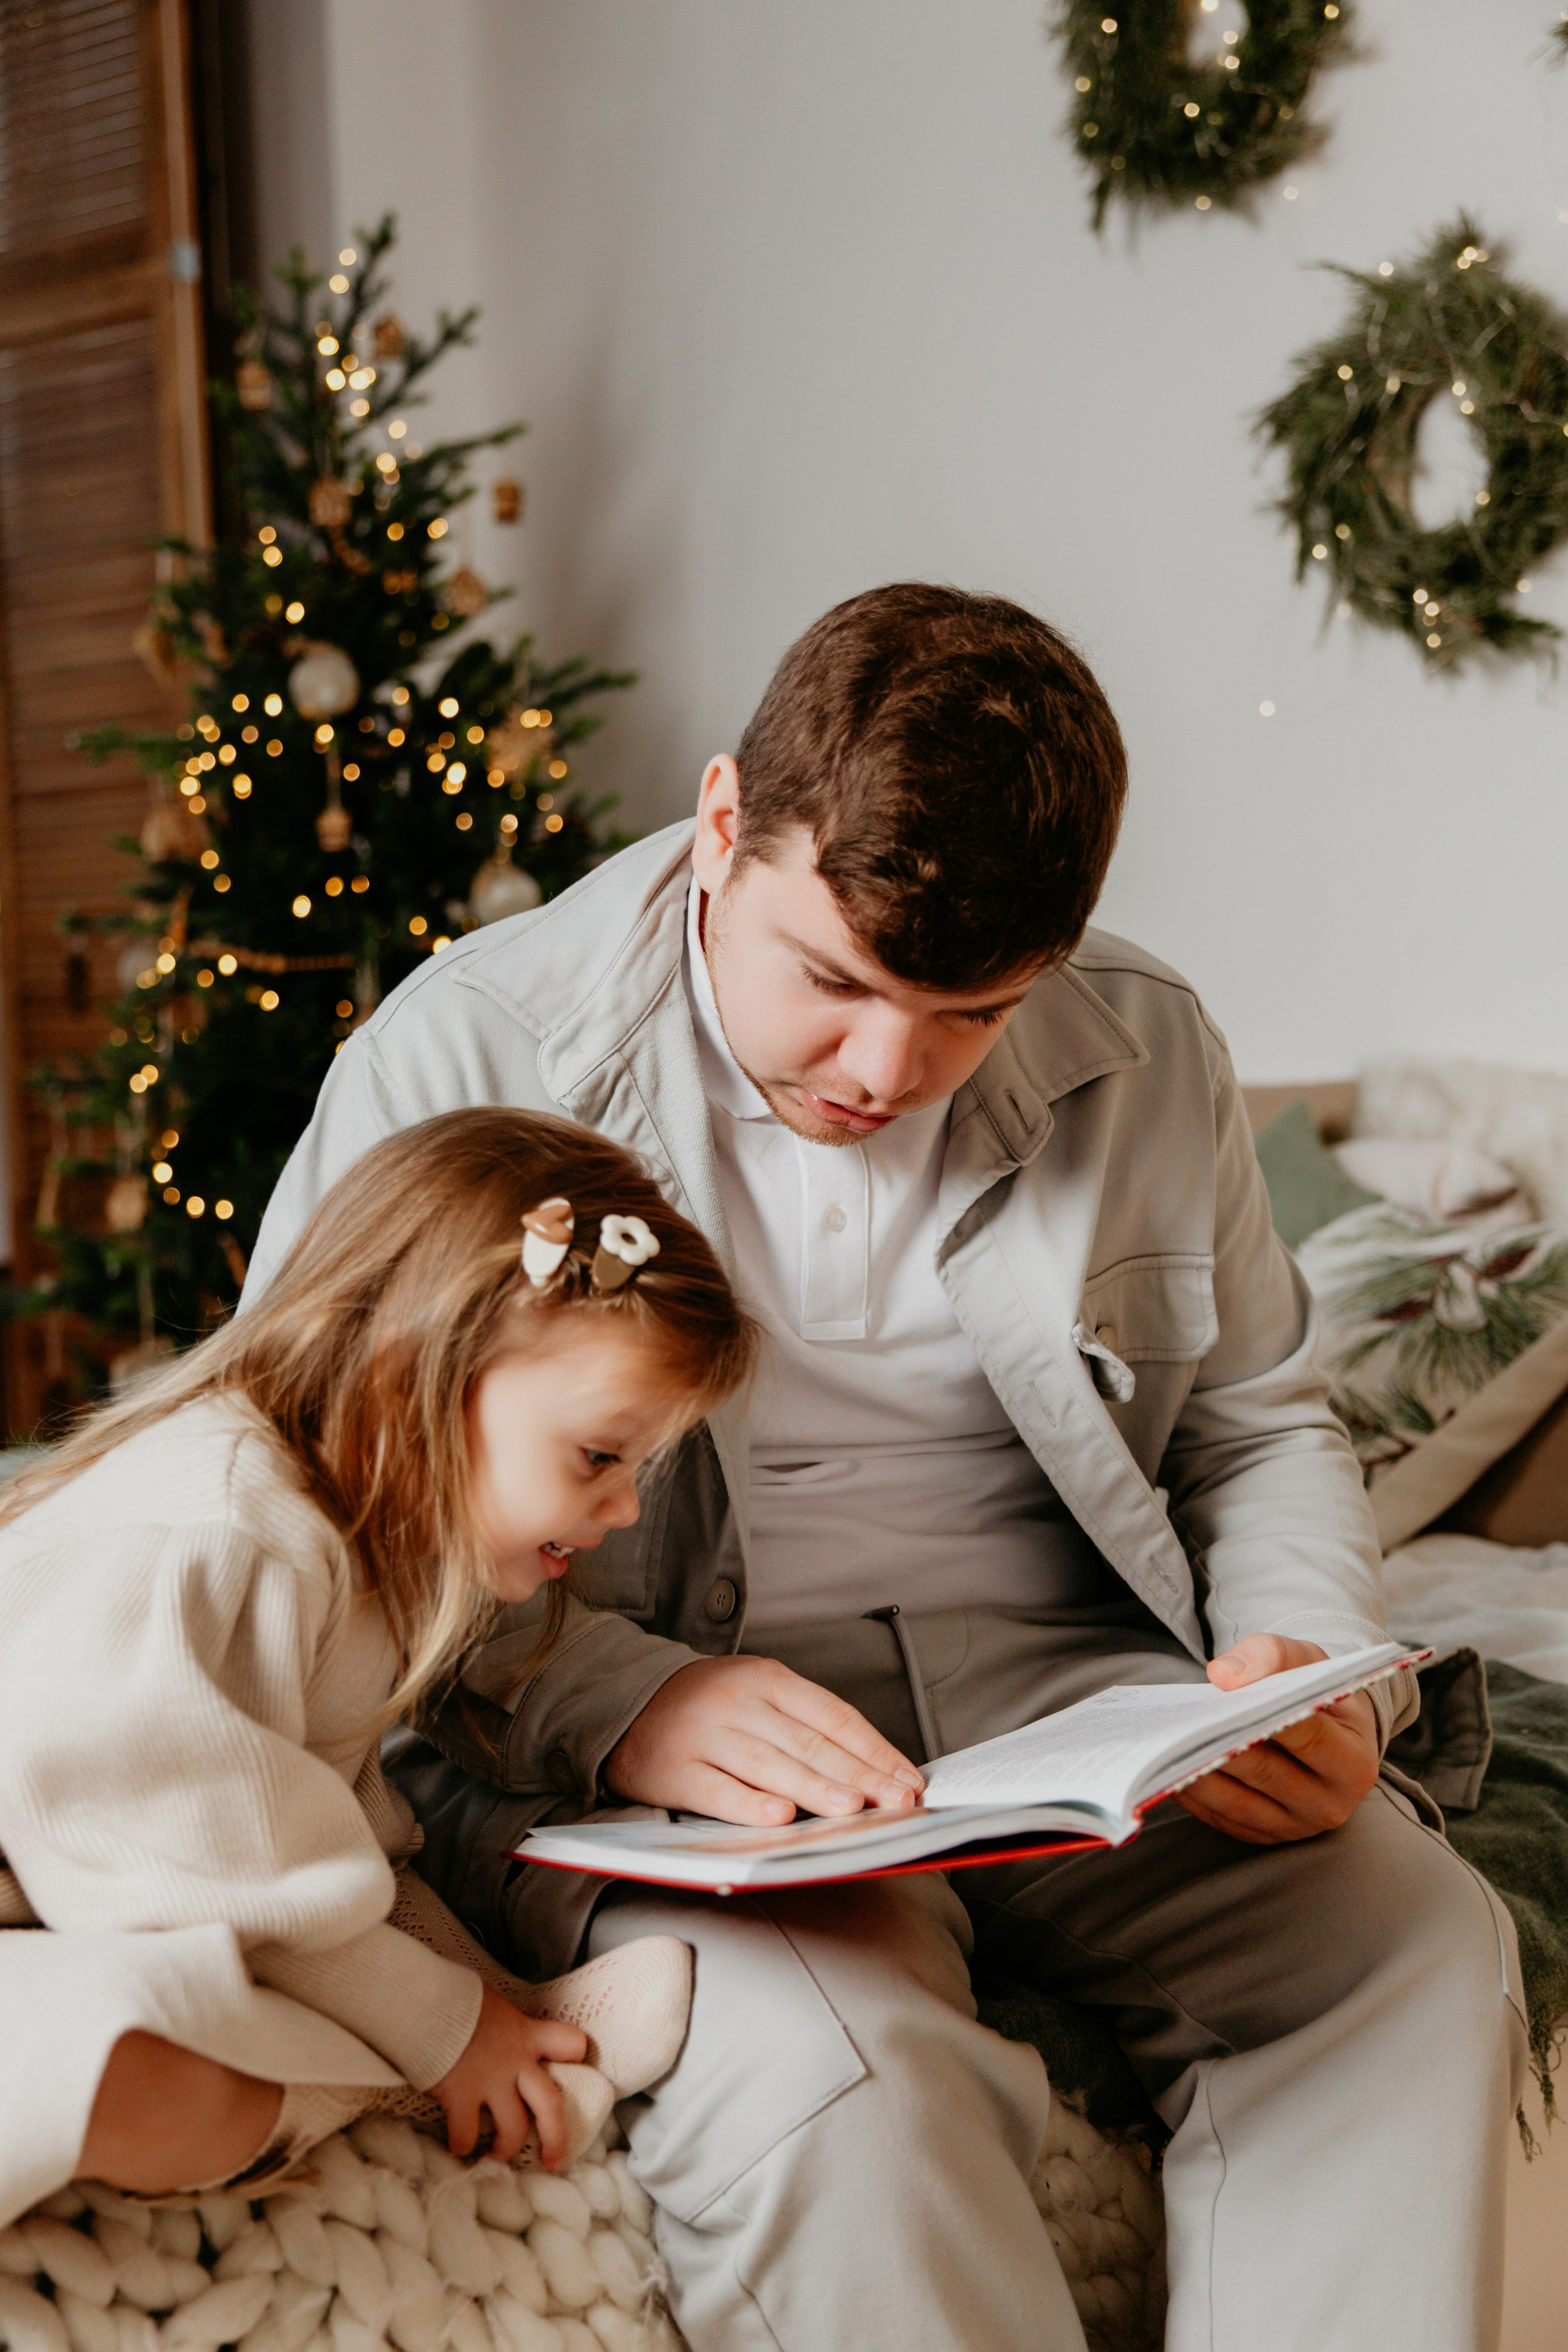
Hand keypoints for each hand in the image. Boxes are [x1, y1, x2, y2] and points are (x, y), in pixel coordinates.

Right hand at [432, 1983, 587, 2164]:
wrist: (425, 2001)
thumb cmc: (456, 1999)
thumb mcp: (492, 2007)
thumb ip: (502, 2028)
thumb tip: (492, 2034)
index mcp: (526, 2034)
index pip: (570, 2042)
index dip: (573, 2055)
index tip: (569, 2067)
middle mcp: (515, 2062)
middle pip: (550, 2105)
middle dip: (555, 2137)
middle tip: (554, 2160)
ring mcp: (490, 2081)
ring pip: (513, 2129)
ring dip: (506, 2149)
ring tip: (496, 2157)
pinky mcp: (461, 2097)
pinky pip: (466, 2134)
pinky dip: (461, 2144)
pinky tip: (457, 2145)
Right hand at [605, 1655, 925, 1825]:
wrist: (628, 1706)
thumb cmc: (712, 1709)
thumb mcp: (760, 1697)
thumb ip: (807, 1728)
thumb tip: (871, 1773)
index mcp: (767, 1677)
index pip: (833, 1715)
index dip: (874, 1749)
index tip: (908, 1779)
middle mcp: (736, 1700)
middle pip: (807, 1741)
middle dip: (858, 1775)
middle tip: (897, 1801)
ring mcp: (703, 1733)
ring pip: (768, 1764)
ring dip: (814, 1788)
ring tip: (853, 1808)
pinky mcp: (673, 1769)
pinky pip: (717, 1790)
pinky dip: (749, 1806)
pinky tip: (779, 1818)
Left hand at [1174, 1634, 1379, 1845]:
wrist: (1328, 1733)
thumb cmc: (1316, 1693)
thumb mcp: (1306, 1661)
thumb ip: (1270, 1656)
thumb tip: (1223, 1676)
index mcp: (1354, 1762)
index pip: (1309, 1737)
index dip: (1269, 1717)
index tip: (1228, 1698)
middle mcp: (1330, 1804)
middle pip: (1266, 1772)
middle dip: (1221, 1745)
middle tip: (1182, 1725)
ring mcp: (1295, 1826)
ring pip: (1237, 1801)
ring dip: (1197, 1774)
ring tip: (1166, 1745)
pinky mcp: (1263, 1835)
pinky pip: (1221, 1817)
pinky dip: (1193, 1793)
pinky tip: (1169, 1767)